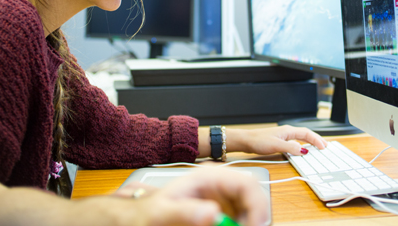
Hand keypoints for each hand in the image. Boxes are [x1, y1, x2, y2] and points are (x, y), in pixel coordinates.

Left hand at [120, 168, 268, 225]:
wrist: (140, 217)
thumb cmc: (148, 211)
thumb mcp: (161, 212)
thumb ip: (185, 212)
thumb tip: (212, 212)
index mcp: (208, 177)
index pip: (247, 183)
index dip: (257, 205)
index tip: (255, 225)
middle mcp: (220, 185)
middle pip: (253, 198)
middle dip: (255, 218)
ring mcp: (222, 199)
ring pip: (249, 210)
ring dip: (248, 222)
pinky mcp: (222, 212)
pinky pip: (239, 219)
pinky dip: (239, 225)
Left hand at [227, 125, 326, 155]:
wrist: (246, 141)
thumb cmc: (258, 141)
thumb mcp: (276, 145)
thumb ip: (290, 147)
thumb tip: (303, 150)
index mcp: (288, 131)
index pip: (307, 133)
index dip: (317, 140)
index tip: (324, 146)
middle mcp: (287, 132)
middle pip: (306, 134)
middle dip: (316, 140)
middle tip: (325, 147)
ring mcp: (284, 136)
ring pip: (301, 138)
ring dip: (310, 143)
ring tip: (318, 148)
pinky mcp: (280, 141)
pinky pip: (295, 142)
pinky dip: (302, 145)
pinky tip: (302, 150)